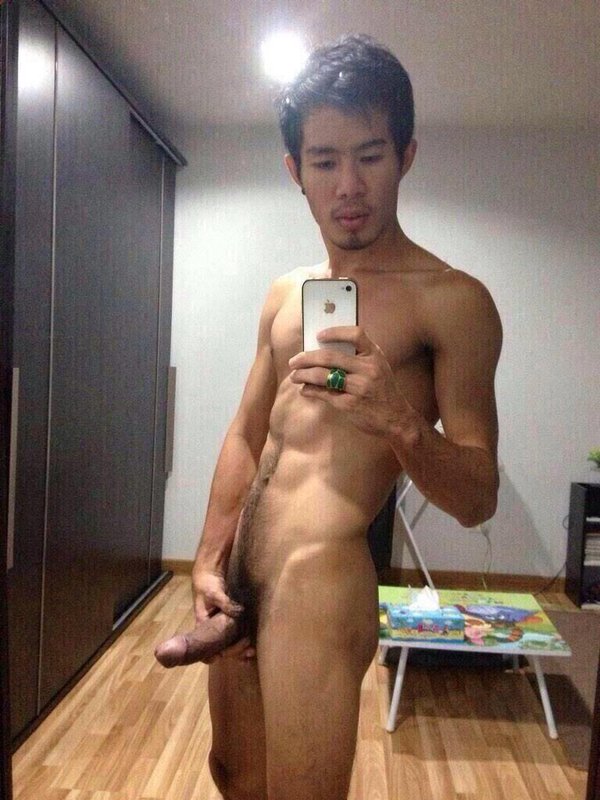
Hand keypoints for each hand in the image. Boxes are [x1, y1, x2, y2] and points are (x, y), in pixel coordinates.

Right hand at [192, 568, 255, 660]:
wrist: (209, 574)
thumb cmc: (207, 584)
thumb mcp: (214, 593)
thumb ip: (225, 603)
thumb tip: (239, 612)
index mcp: (202, 626)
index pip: (204, 647)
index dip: (213, 655)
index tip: (224, 656)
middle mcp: (211, 630)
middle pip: (220, 648)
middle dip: (234, 652)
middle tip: (247, 649)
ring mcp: (220, 627)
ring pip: (228, 644)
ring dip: (240, 650)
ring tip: (251, 652)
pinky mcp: (229, 622)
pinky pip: (235, 635)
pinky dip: (242, 641)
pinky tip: (251, 648)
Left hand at [288, 326, 406, 437]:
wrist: (396, 418)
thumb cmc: (382, 390)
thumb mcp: (377, 368)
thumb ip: (358, 358)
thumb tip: (322, 350)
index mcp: (374, 355)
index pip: (356, 334)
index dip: (335, 332)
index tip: (318, 336)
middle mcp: (368, 369)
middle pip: (330, 356)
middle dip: (306, 358)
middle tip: (294, 361)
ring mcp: (359, 387)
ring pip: (323, 376)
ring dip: (303, 374)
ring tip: (294, 375)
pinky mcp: (350, 404)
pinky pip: (324, 394)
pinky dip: (310, 390)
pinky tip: (304, 389)